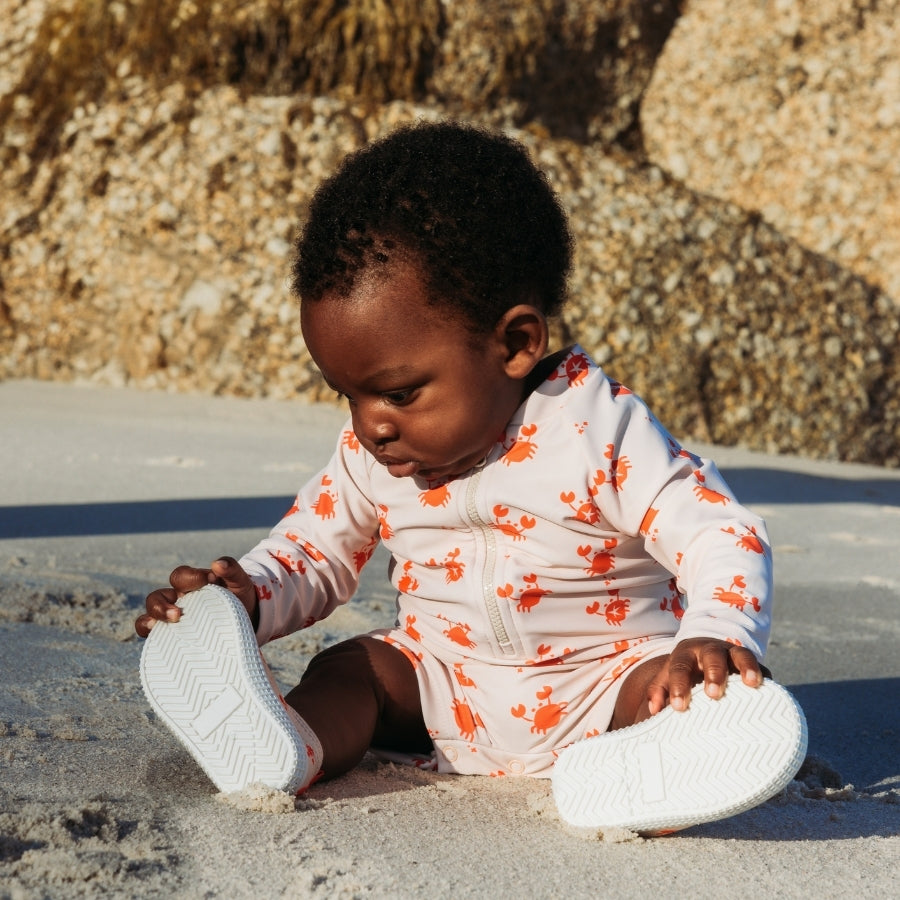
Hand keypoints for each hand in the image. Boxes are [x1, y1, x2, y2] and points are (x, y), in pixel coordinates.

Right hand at [134, 557, 256, 637]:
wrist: (247, 622)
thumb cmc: (240, 598)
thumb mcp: (240, 582)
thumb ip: (232, 570)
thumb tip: (218, 563)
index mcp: (192, 584)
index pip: (180, 576)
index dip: (190, 578)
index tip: (210, 581)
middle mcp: (178, 599)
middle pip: (158, 597)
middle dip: (162, 605)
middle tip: (178, 614)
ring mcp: (173, 618)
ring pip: (150, 615)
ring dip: (155, 618)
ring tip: (169, 625)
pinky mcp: (174, 635)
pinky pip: (153, 634)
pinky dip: (149, 633)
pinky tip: (158, 637)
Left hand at [645, 637, 762, 715]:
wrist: (705, 648)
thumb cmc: (685, 670)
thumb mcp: (668, 674)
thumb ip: (659, 690)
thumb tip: (653, 710)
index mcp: (685, 654)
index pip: (679, 667)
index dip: (678, 686)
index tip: (679, 706)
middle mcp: (709, 650)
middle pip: (711, 656)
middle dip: (713, 673)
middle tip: (712, 693)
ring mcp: (732, 653)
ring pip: (740, 654)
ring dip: (745, 666)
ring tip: (751, 683)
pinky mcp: (751, 661)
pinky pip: (761, 665)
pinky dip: (764, 674)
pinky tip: (769, 687)